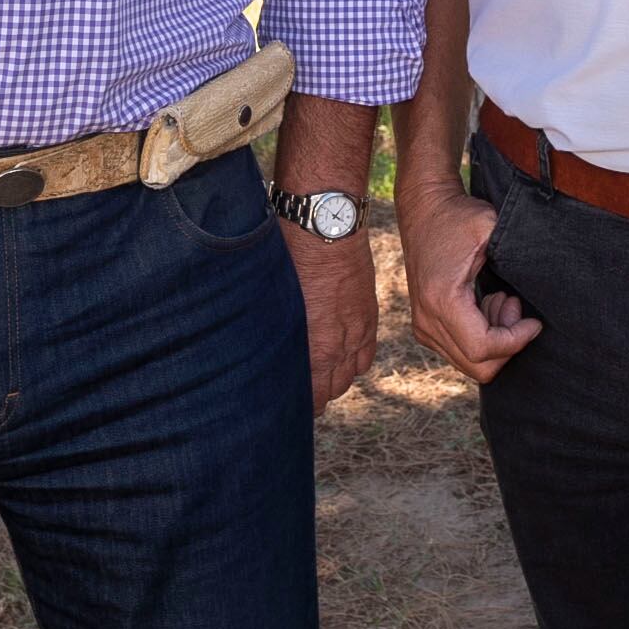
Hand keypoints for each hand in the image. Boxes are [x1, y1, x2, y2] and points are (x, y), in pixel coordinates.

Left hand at [289, 224, 379, 406]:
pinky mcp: (368, 316)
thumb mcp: (271, 298)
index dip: (295, 405)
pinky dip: (354, 364)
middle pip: (328, 391)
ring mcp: (355, 332)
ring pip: (347, 377)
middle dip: (314, 396)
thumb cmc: (287, 254)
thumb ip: (272, 334)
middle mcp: (334, 346)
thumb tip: (260, 353)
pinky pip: (365, 357)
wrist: (324, 223)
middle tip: (299, 394)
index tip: (283, 405)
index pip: (307, 395)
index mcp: (307, 346)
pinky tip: (341, 361)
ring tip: (318, 379)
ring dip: (333, 381)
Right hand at [395, 171, 539, 383]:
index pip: (483, 349)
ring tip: (502, 300)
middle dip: (507, 344)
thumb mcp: (491, 227)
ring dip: (495, 340)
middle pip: (477, 366)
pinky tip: (486, 305)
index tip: (534, 322)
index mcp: (443, 300)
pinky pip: (459, 351)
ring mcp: (423, 325)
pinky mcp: (424, 325)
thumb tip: (548, 276)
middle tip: (516, 308)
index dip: (515, 342)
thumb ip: (519, 253)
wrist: (424, 208)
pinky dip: (481, 337)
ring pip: (469, 363)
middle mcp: (427, 319)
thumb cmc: (459, 216)